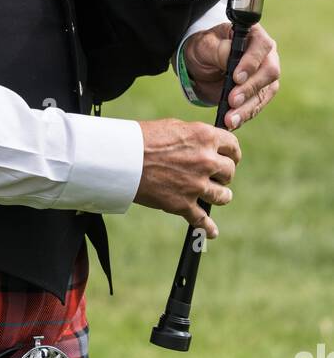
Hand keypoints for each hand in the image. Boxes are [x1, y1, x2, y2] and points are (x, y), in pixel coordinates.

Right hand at [134, 118, 240, 237]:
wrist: (123, 158)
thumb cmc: (144, 138)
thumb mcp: (175, 126)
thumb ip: (196, 137)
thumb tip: (207, 143)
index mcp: (204, 137)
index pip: (233, 147)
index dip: (232, 153)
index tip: (230, 158)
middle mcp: (206, 161)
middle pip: (229, 172)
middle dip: (223, 174)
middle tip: (214, 175)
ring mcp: (196, 185)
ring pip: (223, 196)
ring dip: (219, 196)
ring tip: (214, 195)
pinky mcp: (184, 205)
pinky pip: (203, 220)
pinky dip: (208, 228)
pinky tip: (212, 231)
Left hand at [182, 22, 280, 128]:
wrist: (202, 65)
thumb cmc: (204, 48)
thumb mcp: (205, 44)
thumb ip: (218, 50)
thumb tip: (230, 58)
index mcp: (254, 34)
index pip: (262, 46)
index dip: (251, 63)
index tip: (236, 77)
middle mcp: (266, 54)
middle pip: (269, 72)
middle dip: (250, 88)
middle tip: (232, 101)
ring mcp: (266, 74)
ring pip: (264, 93)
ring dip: (247, 108)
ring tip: (230, 119)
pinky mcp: (262, 92)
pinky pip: (257, 105)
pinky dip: (245, 115)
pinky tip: (233, 122)